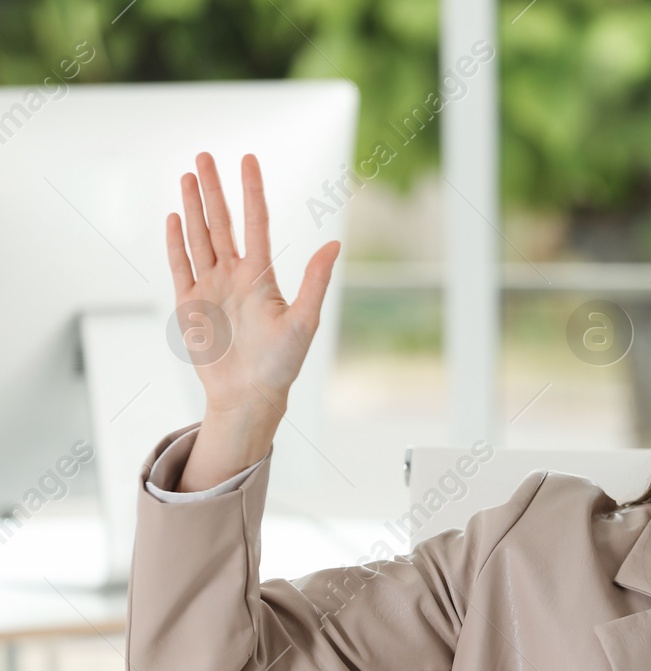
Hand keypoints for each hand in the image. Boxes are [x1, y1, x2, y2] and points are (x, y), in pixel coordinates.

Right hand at [164, 153, 339, 490]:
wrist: (250, 395)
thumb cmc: (282, 363)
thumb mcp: (304, 320)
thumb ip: (315, 281)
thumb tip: (334, 246)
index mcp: (262, 277)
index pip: (256, 223)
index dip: (251, 192)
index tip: (248, 160)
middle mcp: (235, 276)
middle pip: (221, 223)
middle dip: (214, 189)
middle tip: (205, 155)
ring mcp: (210, 288)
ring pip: (199, 237)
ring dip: (193, 207)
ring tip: (189, 175)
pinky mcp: (189, 305)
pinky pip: (180, 266)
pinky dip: (176, 242)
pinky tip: (175, 216)